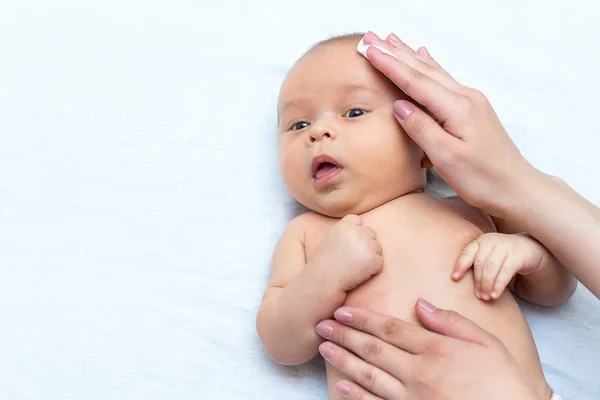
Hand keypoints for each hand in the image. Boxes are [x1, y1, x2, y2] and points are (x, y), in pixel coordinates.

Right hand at [311, 214, 382, 291]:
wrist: (324, 281)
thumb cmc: (326, 262)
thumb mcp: (331, 238)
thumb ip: (346, 230)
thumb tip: (362, 226)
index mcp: (345, 225)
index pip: (358, 221)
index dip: (356, 232)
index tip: (348, 244)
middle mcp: (357, 232)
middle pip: (371, 234)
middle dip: (365, 245)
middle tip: (351, 258)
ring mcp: (366, 245)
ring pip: (377, 248)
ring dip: (370, 258)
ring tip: (353, 266)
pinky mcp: (373, 259)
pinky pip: (379, 263)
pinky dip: (372, 270)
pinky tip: (358, 273)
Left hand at [315, 300, 541, 399]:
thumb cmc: (504, 382)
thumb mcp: (486, 343)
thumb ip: (451, 322)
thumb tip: (420, 304)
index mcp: (436, 349)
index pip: (390, 329)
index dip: (362, 319)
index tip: (342, 311)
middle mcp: (419, 372)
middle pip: (373, 349)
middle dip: (344, 336)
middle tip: (321, 325)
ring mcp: (414, 397)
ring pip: (370, 375)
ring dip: (344, 360)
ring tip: (323, 349)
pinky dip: (358, 395)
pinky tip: (342, 385)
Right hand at [359, 32, 540, 216]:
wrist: (516, 188)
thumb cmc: (483, 178)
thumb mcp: (447, 158)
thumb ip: (422, 128)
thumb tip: (400, 105)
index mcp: (457, 108)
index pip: (416, 81)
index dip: (390, 65)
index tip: (369, 50)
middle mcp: (465, 98)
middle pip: (423, 69)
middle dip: (395, 52)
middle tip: (371, 37)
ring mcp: (470, 101)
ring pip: (433, 71)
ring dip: (409, 54)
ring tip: (391, 39)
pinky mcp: (471, 109)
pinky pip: (444, 79)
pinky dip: (429, 65)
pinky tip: (424, 55)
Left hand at [452, 233, 543, 299]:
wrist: (527, 248)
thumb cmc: (500, 255)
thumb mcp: (487, 255)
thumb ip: (475, 264)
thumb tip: (458, 283)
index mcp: (480, 242)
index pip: (467, 253)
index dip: (460, 266)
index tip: (454, 279)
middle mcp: (490, 242)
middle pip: (480, 263)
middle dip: (477, 281)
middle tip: (477, 295)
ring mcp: (504, 247)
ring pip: (491, 268)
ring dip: (487, 285)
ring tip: (485, 297)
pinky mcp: (516, 256)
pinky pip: (505, 271)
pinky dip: (499, 285)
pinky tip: (495, 295)